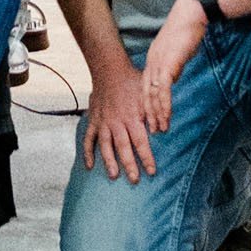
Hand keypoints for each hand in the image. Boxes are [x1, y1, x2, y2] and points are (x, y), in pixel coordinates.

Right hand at [83, 57, 157, 181]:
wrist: (110, 70)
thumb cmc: (132, 81)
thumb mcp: (146, 94)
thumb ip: (153, 112)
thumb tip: (163, 129)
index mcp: (131, 117)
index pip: (140, 142)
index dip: (146, 158)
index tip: (152, 171)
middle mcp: (116, 122)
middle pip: (123, 147)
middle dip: (129, 165)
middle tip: (134, 180)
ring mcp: (103, 122)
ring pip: (105, 145)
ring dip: (109, 161)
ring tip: (114, 176)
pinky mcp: (93, 120)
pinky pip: (88, 138)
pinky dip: (87, 152)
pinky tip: (89, 166)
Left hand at [140, 0, 207, 132]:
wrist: (191, 16)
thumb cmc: (188, 30)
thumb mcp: (178, 52)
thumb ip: (174, 65)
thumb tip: (174, 77)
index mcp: (153, 58)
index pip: (146, 85)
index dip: (147, 102)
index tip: (151, 117)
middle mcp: (151, 62)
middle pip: (145, 93)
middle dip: (149, 113)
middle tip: (152, 130)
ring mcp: (157, 64)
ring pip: (152, 95)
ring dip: (156, 114)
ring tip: (160, 129)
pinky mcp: (166, 66)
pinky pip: (162, 91)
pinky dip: (163, 106)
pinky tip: (166, 117)